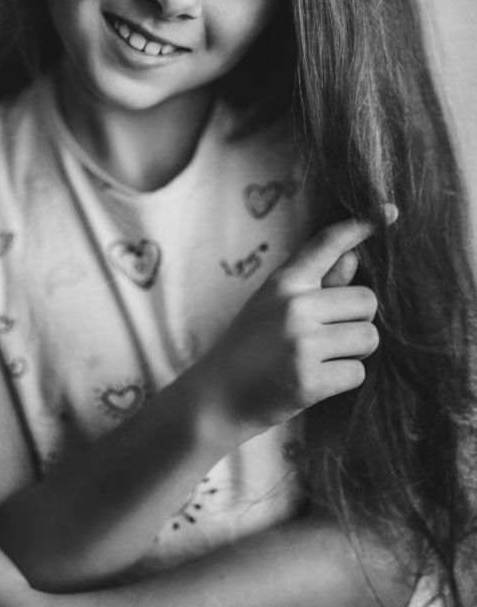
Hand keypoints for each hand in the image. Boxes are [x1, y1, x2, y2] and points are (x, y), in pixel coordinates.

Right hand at [196, 208, 395, 436]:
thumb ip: (317, 283)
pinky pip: (358, 373)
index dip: (362, 225)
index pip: (328, 244)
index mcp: (284, 282)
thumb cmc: (250, 345)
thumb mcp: (274, 304)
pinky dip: (343, 379)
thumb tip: (354, 259)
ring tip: (321, 358)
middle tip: (327, 337)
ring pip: (369, 337)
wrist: (217, 395)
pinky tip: (315, 380)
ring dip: (355, 352)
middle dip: (357, 320)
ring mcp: (302, 343)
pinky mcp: (309, 380)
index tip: (390, 211)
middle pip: (367, 301)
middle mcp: (294, 306)